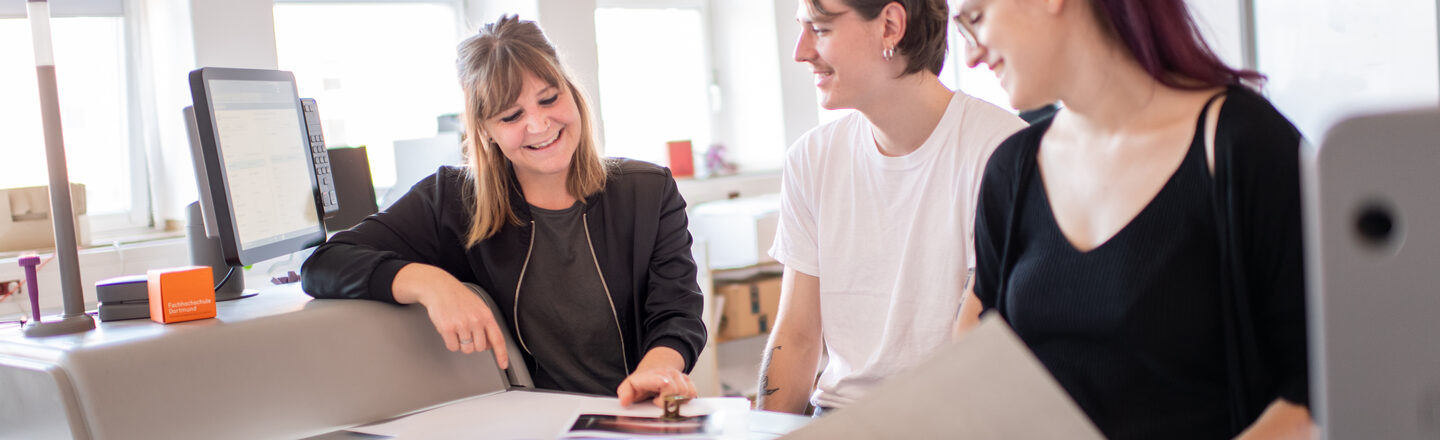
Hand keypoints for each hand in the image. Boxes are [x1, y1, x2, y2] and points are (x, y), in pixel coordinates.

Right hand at [394, 263, 510, 369]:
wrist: (439, 288)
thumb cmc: (459, 298)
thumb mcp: (478, 307)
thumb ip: (486, 325)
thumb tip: (489, 344)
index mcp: (486, 315)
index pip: (498, 339)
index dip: (502, 354)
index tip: (503, 364)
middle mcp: (475, 320)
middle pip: (480, 348)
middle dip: (473, 344)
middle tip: (466, 332)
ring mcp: (461, 325)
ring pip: (466, 349)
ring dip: (461, 343)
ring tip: (457, 328)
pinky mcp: (447, 328)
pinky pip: (452, 347)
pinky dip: (450, 342)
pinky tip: (449, 329)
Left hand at [616, 366, 695, 407]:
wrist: (653, 370)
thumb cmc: (642, 382)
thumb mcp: (629, 386)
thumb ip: (625, 393)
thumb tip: (625, 401)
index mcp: (653, 375)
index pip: (663, 380)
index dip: (665, 386)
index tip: (662, 393)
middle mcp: (668, 373)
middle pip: (677, 391)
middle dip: (668, 401)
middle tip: (658, 400)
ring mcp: (678, 375)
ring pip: (686, 392)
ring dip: (677, 400)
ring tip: (666, 398)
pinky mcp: (687, 379)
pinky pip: (693, 392)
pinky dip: (686, 398)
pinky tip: (676, 397)